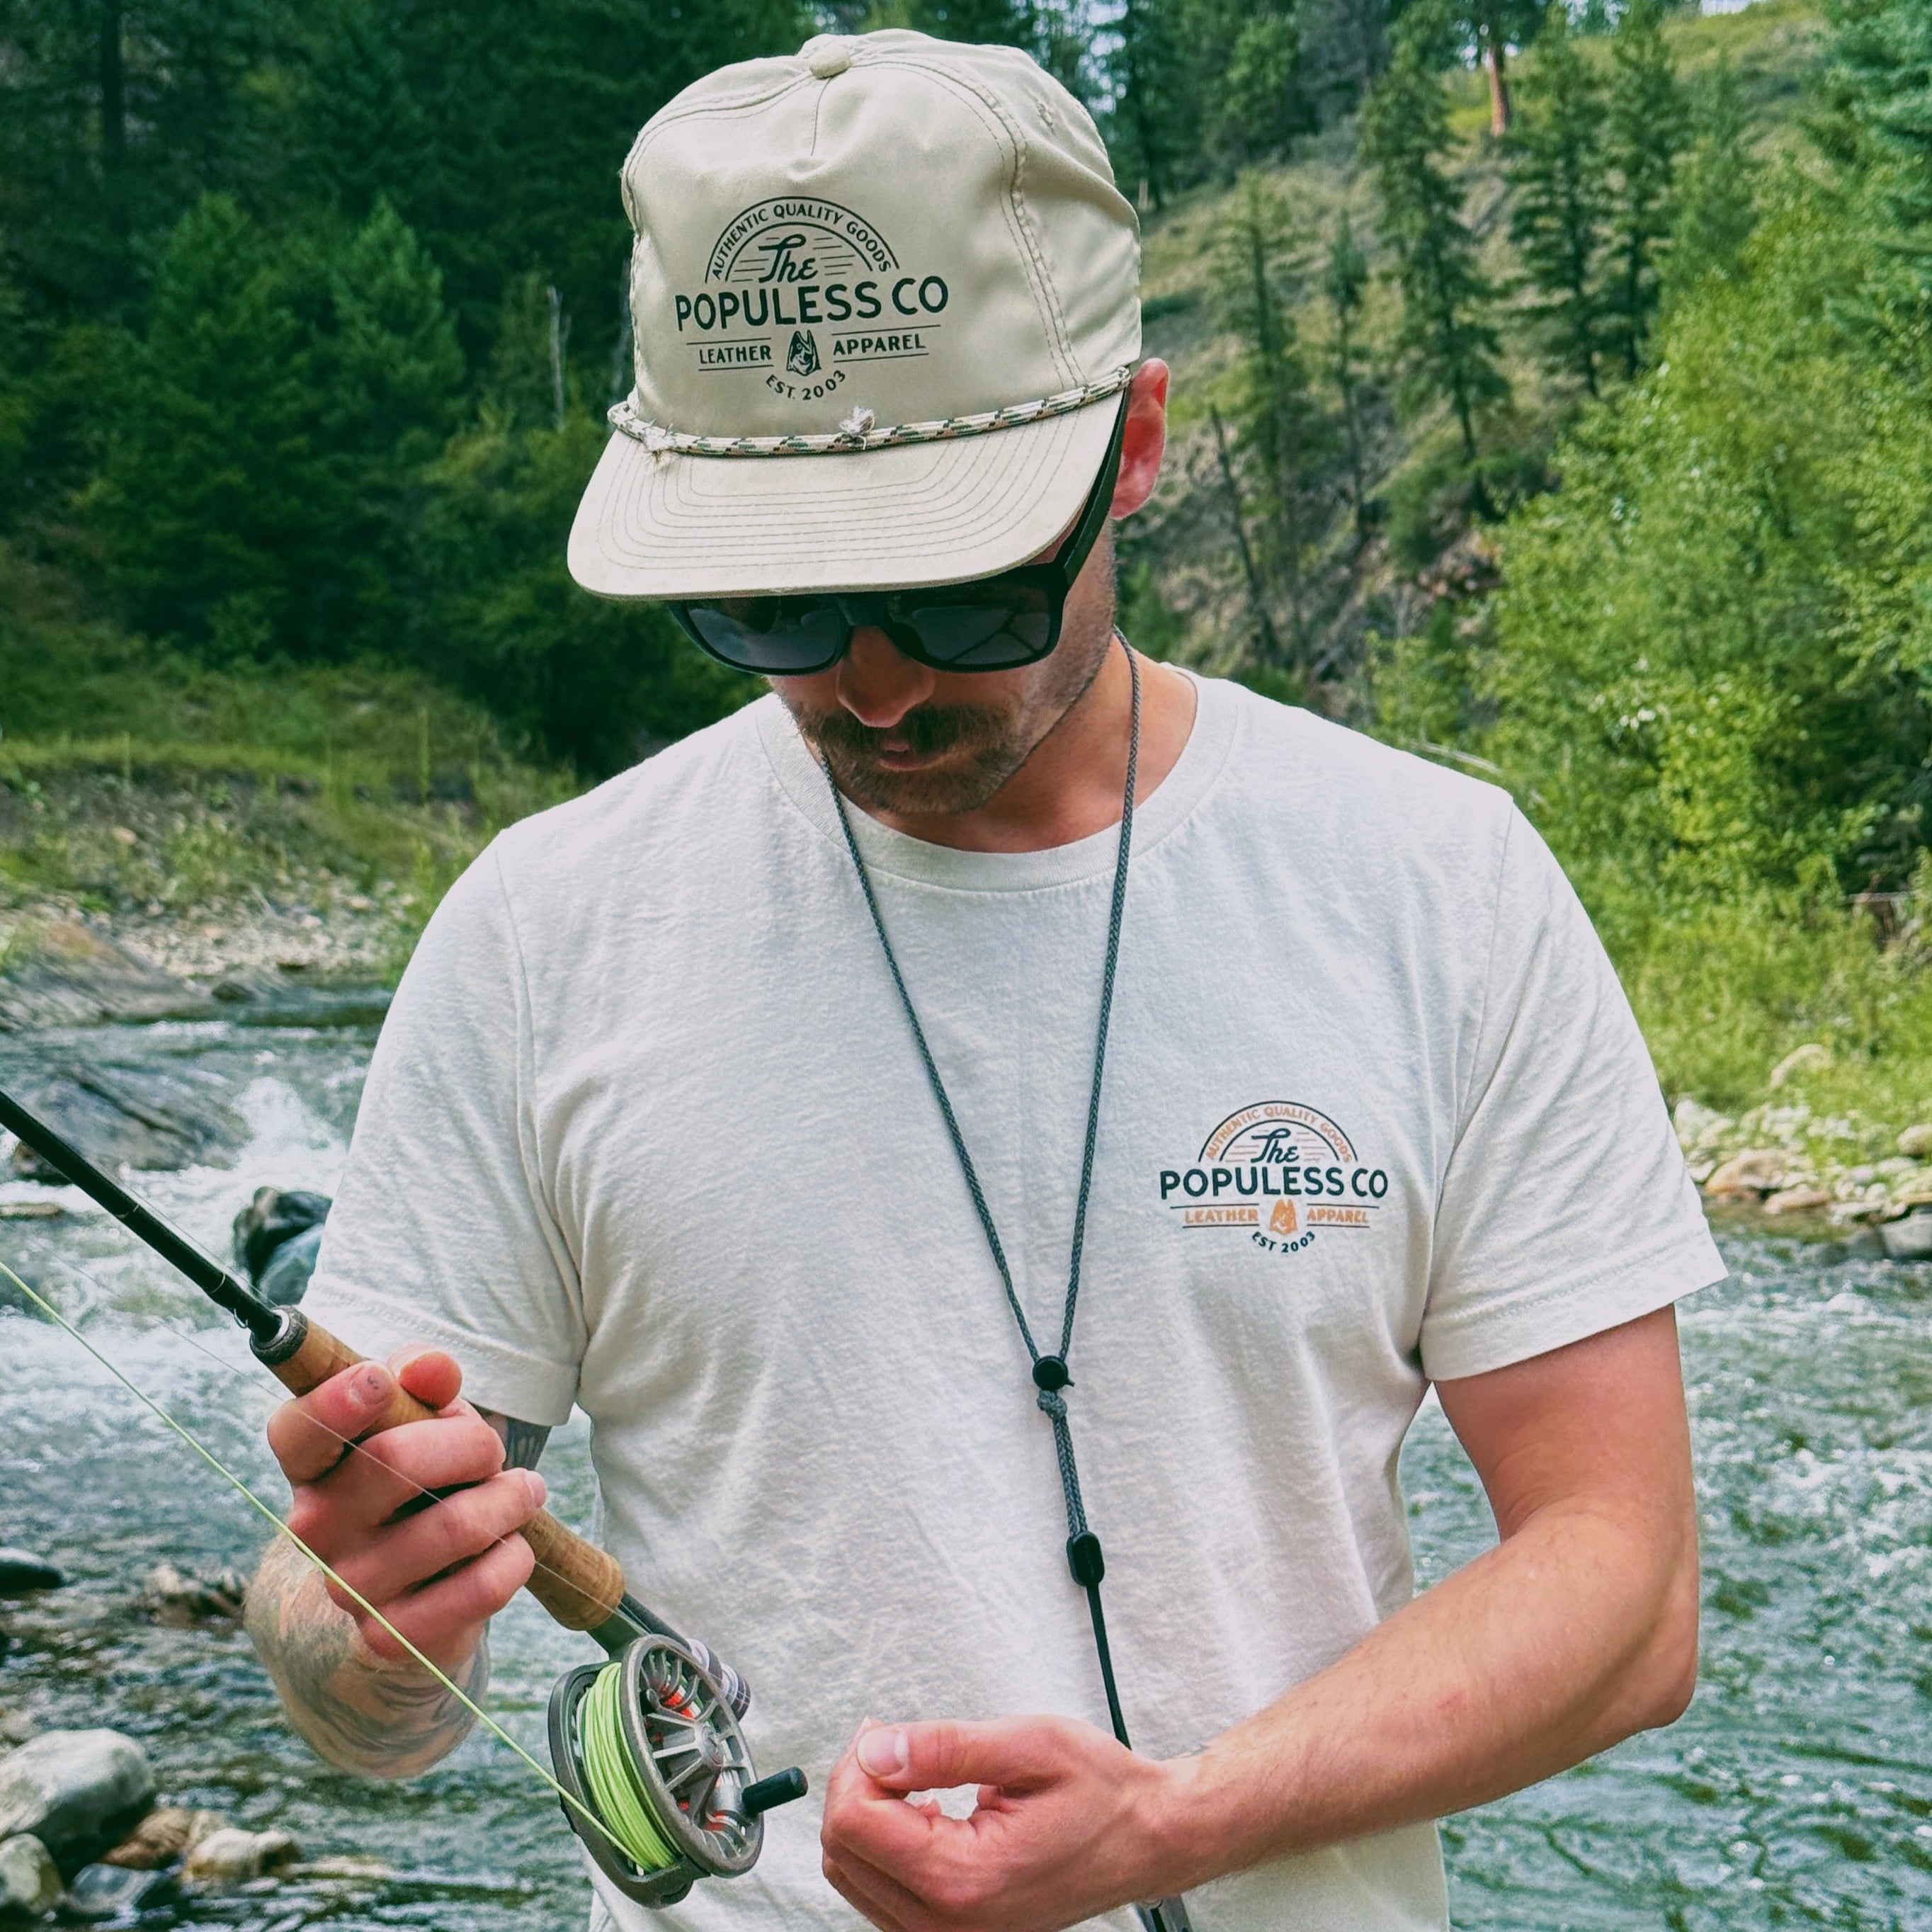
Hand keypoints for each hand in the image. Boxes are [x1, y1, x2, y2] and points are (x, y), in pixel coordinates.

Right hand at [265, 1346, 541, 1675]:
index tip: (379, 1381)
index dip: (335, 1401)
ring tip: (520, 1493)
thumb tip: (431, 1367)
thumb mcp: (422, 1417)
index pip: (298, 1430)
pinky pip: (478, 1588)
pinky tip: (511, 1547)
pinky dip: (513, 1558)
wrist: (414, 1589)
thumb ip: (424, 1378)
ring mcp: (349, 1587)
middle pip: (395, 1459)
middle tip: (493, 1452)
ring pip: (454, 1525)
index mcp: (312, 1465)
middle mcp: (315, 1527)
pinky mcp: (392, 1636)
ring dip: (508, 1499)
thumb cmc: (422, 1477)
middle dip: (472, 1443)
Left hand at [820, 1713, 1182, 1931]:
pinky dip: (886, 1846)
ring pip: (853, 1877)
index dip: (856, 1765)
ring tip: (911, 1774)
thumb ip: (943, 1747)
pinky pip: (881, 1895)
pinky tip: (923, 1812)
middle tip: (893, 1744)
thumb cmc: (1102, 1794)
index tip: (884, 1733)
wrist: (1146, 1838)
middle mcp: (952, 1926)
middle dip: (856, 1786)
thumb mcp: (1029, 1745)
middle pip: (844, 1853)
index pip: (854, 1825)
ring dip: (866, 1816)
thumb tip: (875, 1750)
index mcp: (967, 1879)